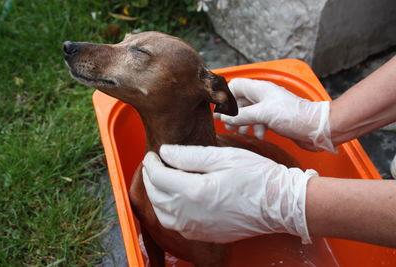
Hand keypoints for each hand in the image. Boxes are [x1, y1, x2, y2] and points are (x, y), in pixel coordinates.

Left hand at [142, 144, 317, 243]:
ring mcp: (198, 228)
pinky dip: (168, 212)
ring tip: (160, 181)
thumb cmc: (256, 176)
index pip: (159, 178)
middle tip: (152, 165)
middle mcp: (192, 214)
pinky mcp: (206, 234)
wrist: (280, 204)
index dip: (151, 164)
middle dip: (150, 179)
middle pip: (157, 197)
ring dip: (156, 197)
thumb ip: (189, 155)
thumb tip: (165, 152)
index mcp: (196, 191)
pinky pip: (176, 226)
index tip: (152, 154)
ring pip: (163, 215)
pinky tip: (174, 200)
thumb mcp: (223, 157)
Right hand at [214, 78, 335, 152]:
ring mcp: (269, 107)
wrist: (316, 128)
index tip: (220, 110)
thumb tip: (221, 116)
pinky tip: (259, 135)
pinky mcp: (275, 118)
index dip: (226, 96)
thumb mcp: (262, 115)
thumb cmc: (293, 116)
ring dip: (243, 122)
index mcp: (260, 89)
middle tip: (229, 125)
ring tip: (241, 132)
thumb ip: (240, 116)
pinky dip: (255, 128)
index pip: (235, 85)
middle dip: (233, 113)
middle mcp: (263, 96)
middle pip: (240, 101)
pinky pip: (258, 121)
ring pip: (249, 112)